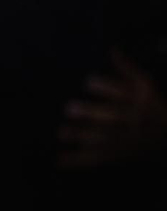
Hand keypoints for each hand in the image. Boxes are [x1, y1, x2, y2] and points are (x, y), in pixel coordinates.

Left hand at [58, 52, 166, 167]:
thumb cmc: (153, 107)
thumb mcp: (146, 86)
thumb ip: (128, 69)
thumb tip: (113, 49)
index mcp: (141, 102)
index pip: (125, 93)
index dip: (107, 87)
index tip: (88, 82)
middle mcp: (135, 122)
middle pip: (114, 117)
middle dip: (92, 113)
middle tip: (69, 108)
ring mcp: (127, 141)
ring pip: (105, 140)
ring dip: (83, 137)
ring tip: (61, 132)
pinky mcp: (118, 156)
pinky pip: (98, 159)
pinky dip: (77, 161)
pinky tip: (58, 160)